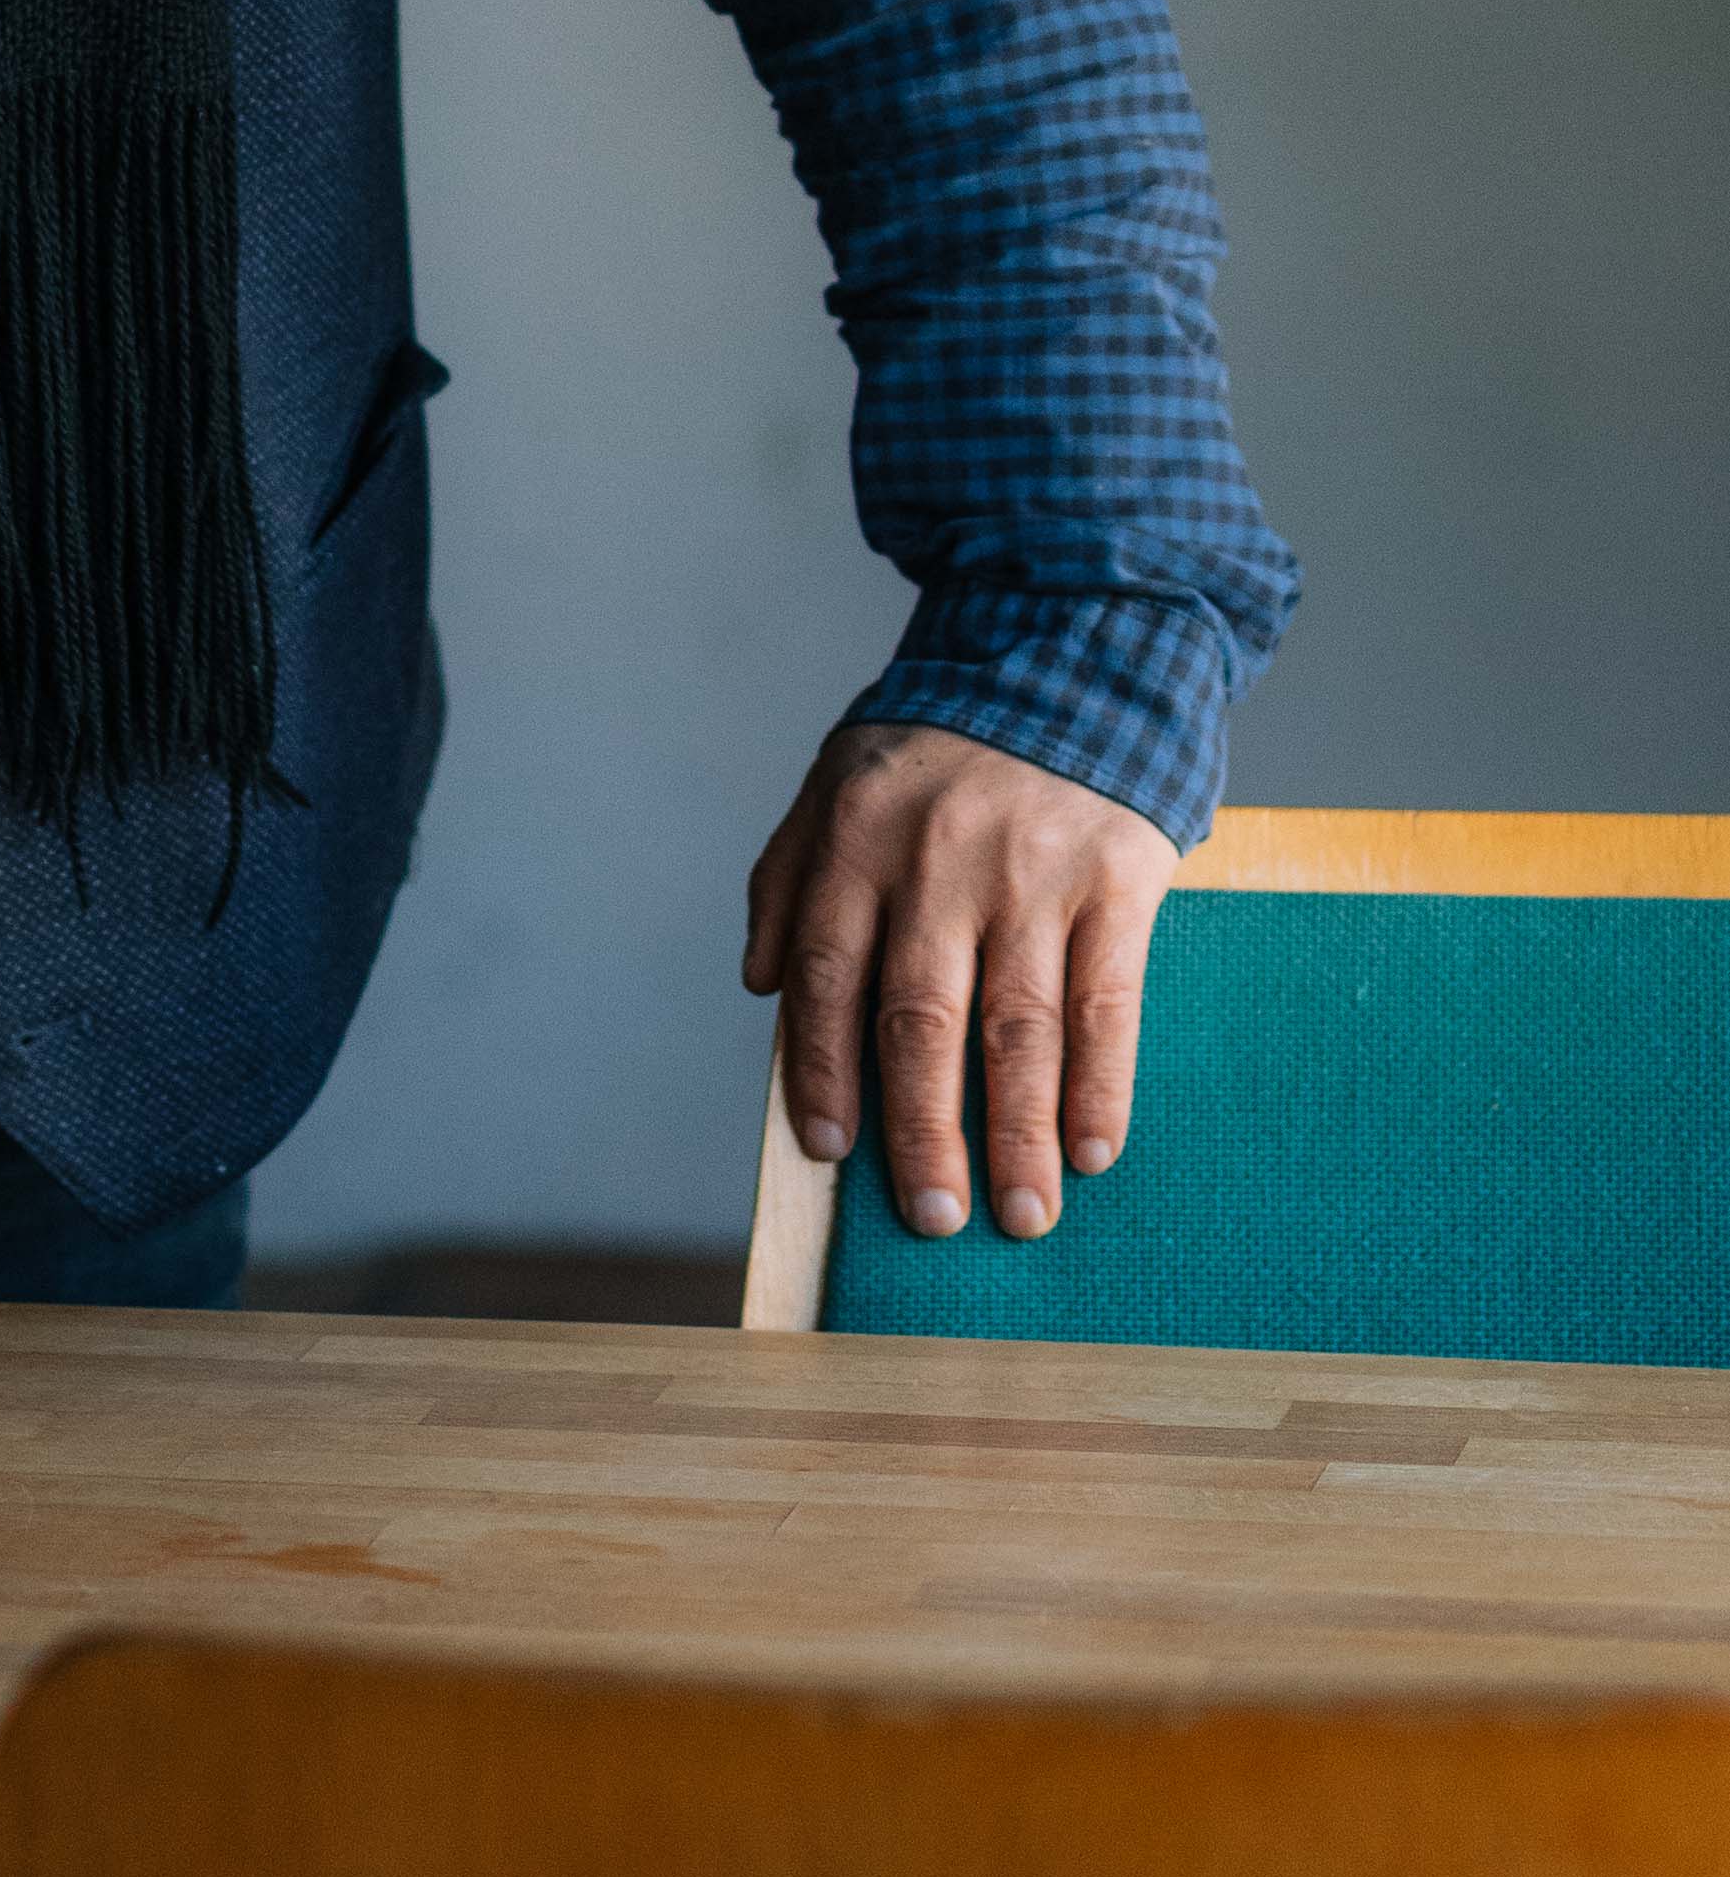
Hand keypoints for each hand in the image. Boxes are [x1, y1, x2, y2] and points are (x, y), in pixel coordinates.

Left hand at [741, 717, 1175, 1245]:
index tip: (831, 1151)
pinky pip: (1108, 1003)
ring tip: (1019, 1216)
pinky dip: (1101, 1087)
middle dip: (923, 1130)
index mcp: (857, 838)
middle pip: (922, 1019)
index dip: (823, 1070)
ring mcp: (1033, 872)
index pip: (825, 976)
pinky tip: (1091, 1151)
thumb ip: (787, 879)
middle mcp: (940, 860)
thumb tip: (760, 989)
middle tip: (934, 1218)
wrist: (1067, 657)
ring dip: (1017, 1133)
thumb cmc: (936, 750)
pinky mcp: (1117, 878)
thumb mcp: (835, 783)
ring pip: (1019, 1027)